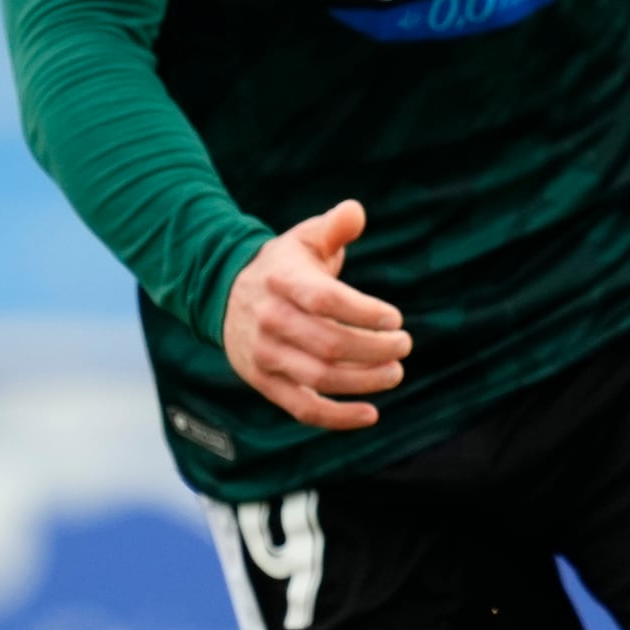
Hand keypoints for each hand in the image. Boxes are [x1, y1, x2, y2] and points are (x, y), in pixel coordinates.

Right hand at [224, 200, 409, 429]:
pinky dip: (338, 418)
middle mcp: (270, 320)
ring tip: (395, 372)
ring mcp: (265, 354)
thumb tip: (355, 211)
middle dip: (375, 349)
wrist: (225, 294)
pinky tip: (371, 414)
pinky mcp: (265, 382)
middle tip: (404, 346)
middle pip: (330, 344)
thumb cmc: (283, 265)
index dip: (365, 312)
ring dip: (365, 381)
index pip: (327, 300)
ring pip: (320, 378)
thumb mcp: (305, 239)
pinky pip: (303, 408)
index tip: (395, 318)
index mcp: (283, 281)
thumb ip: (334, 226)